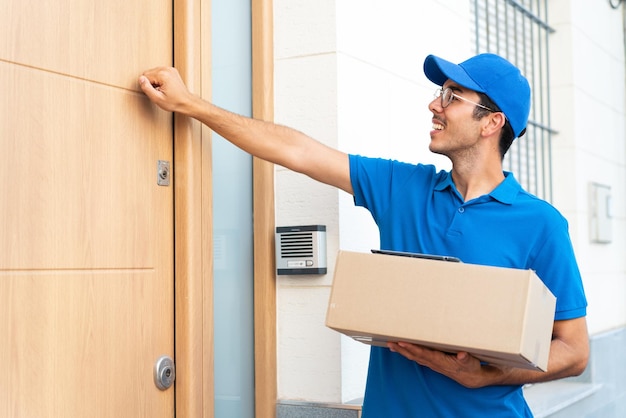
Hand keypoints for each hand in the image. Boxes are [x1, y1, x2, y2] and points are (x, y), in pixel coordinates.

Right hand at [138, 67, 193, 112]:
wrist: (186, 102)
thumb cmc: (174, 102)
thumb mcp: (157, 99)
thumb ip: (147, 88)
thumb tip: (140, 79)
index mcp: (163, 75)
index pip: (144, 76)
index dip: (148, 86)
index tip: (155, 92)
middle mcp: (166, 69)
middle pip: (148, 73)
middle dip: (151, 83)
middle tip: (159, 91)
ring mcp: (170, 69)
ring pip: (153, 72)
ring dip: (154, 81)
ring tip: (162, 89)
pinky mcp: (171, 70)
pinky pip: (159, 72)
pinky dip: (159, 79)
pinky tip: (165, 86)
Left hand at [387, 342, 501, 387]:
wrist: (473, 378)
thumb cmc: (471, 368)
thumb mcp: (471, 363)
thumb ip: (466, 359)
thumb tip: (461, 355)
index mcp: (441, 361)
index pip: (423, 353)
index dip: (412, 348)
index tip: (402, 343)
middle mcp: (434, 363)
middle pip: (415, 355)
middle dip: (402, 349)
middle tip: (390, 342)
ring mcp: (433, 363)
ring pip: (415, 357)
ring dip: (403, 351)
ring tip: (391, 345)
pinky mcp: (434, 363)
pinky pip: (418, 357)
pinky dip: (409, 353)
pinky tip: (403, 349)